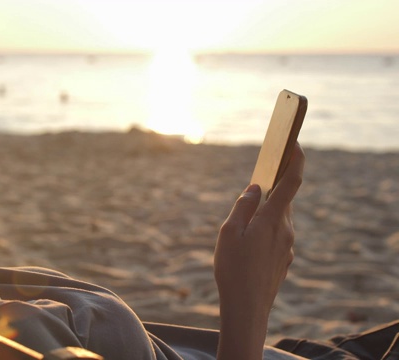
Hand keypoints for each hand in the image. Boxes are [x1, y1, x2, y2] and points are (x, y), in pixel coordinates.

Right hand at [214, 144, 303, 359]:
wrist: (247, 308)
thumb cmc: (233, 269)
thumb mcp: (229, 233)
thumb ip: (243, 207)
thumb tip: (255, 188)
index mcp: (272, 220)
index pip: (291, 182)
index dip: (296, 159)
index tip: (295, 143)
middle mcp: (285, 230)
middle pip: (284, 199)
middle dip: (274, 186)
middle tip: (260, 176)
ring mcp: (287, 245)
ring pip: (279, 217)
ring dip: (267, 209)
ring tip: (246, 213)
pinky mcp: (284, 258)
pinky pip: (277, 233)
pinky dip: (266, 226)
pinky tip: (249, 239)